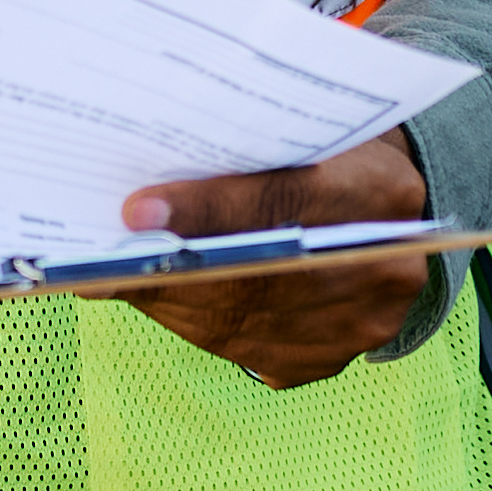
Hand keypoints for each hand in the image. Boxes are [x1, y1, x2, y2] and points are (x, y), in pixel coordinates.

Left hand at [117, 129, 434, 390]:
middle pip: (256, 275)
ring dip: (169, 300)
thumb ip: (247, 155)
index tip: (136, 211)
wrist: (395, 212)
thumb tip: (152, 192)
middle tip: (96, 257)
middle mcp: (385, 267)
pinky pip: (244, 348)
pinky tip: (160, 296)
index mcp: (383, 190)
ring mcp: (362, 324)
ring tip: (112, 274)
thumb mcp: (307, 132)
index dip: (206, 209)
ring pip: (241, 320)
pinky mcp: (332, 358)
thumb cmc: (332, 155)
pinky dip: (193, 321)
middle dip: (167, 266)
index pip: (284, 201)